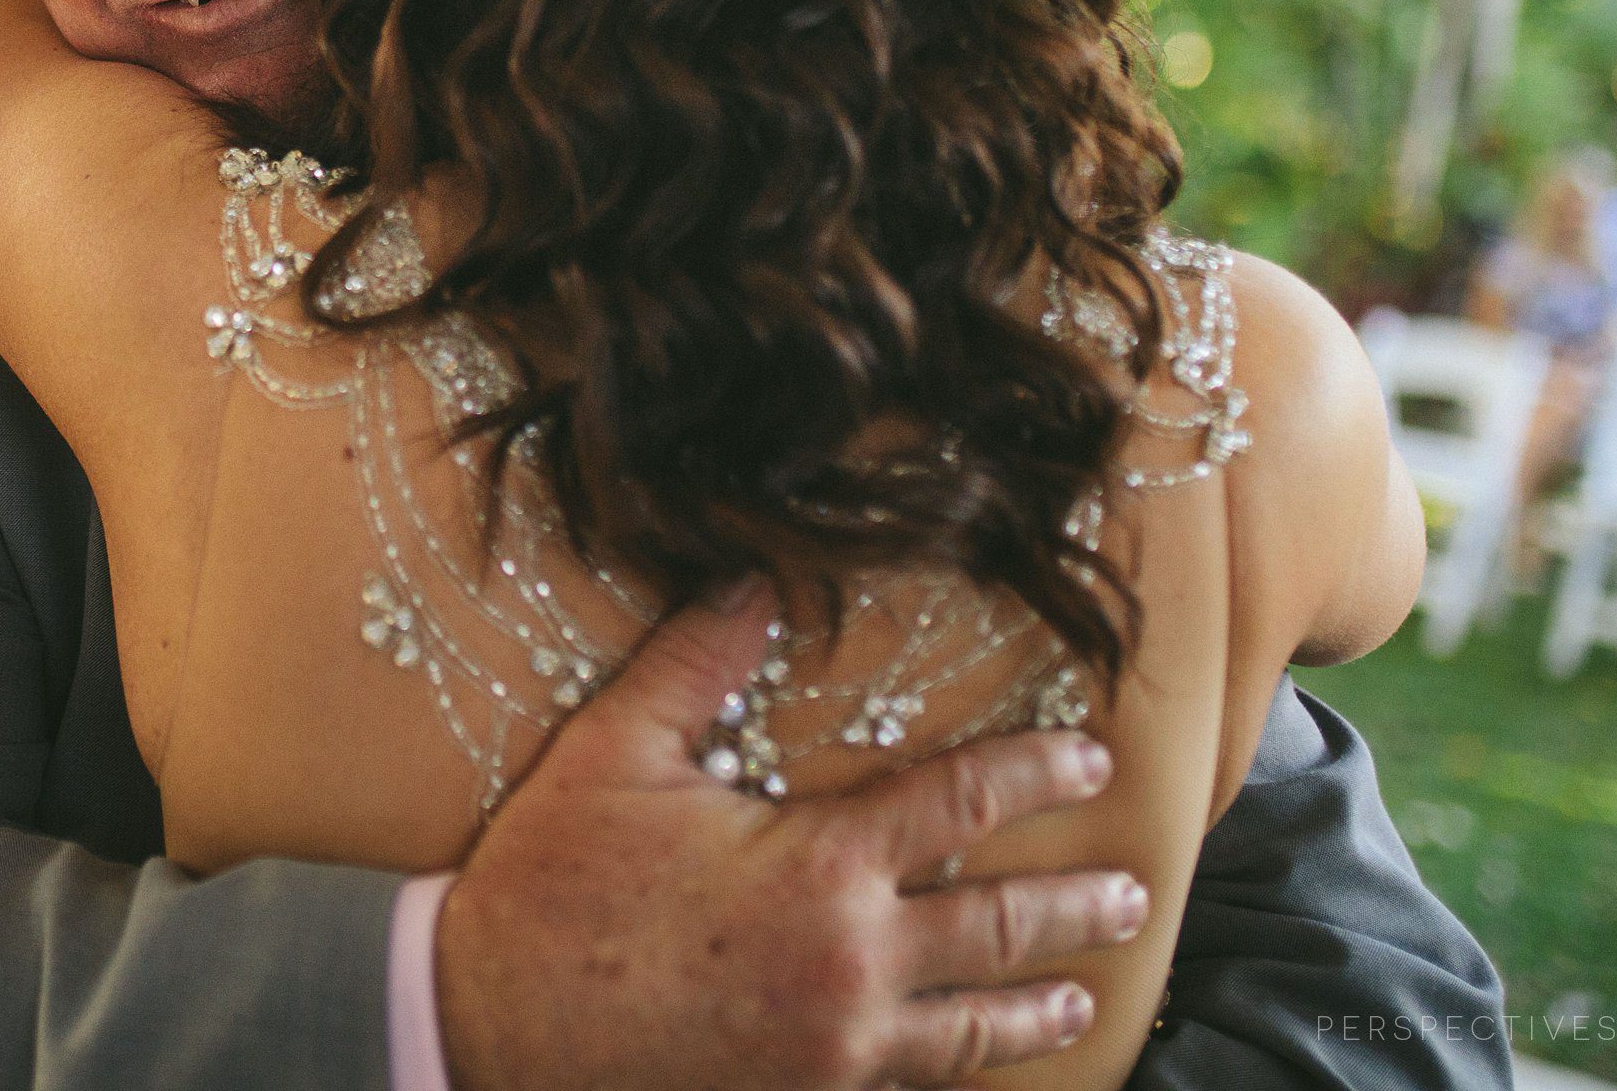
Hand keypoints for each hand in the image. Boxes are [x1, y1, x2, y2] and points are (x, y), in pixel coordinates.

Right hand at [435, 583, 1149, 1090]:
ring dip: (1039, 1008)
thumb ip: (694, 664)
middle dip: (1074, 906)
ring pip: (973, 1033)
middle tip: (1132, 892)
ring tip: (1085, 995)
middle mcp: (853, 967)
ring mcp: (834, 1053)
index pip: (962, 807)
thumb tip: (752, 577)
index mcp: (821, 869)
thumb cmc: (549, 888)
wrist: (484, 1029)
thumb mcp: (612, 755)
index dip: (1036, 775)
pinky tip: (972, 1075)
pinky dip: (955, 1081)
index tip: (1093, 759)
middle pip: (1001, 931)